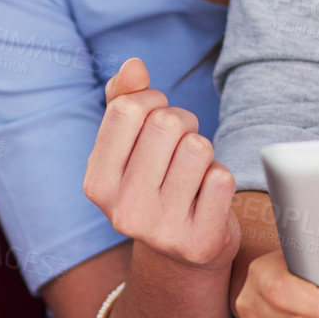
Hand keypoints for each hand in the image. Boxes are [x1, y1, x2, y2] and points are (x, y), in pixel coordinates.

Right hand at [82, 57, 238, 270]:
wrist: (182, 252)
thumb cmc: (155, 181)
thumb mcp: (130, 145)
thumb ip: (125, 99)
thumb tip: (134, 65)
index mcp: (96, 182)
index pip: (128, 108)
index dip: (152, 100)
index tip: (157, 116)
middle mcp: (122, 210)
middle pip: (167, 123)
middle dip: (184, 122)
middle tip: (182, 145)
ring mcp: (160, 231)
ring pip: (198, 147)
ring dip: (203, 151)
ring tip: (193, 172)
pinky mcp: (198, 243)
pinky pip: (222, 178)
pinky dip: (221, 178)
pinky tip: (207, 198)